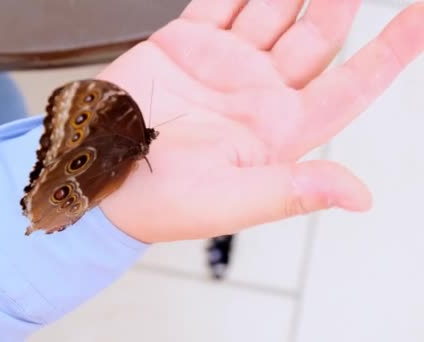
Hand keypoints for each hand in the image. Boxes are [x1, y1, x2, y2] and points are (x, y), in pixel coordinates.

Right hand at [97, 0, 423, 242]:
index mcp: (277, 128)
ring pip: (270, 6)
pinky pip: (218, 0)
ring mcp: (221, 63)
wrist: (96, 175)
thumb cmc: (159, 202)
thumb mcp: (229, 201)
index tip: (420, 16)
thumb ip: (292, 191)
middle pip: (316, 33)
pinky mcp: (183, 44)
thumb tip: (360, 197)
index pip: (350, 85)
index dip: (391, 52)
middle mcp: (256, 91)